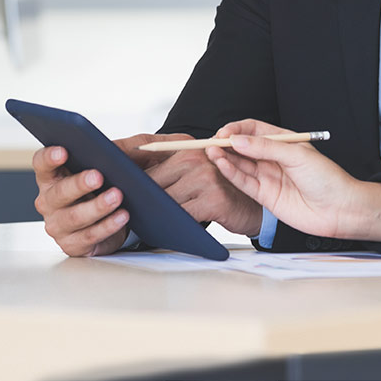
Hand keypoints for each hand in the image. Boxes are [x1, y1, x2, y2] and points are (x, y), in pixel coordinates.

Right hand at [31, 133, 183, 255]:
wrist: (109, 219)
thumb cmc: (102, 187)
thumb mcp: (106, 165)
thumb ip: (110, 153)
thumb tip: (123, 147)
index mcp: (51, 176)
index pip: (42, 163)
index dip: (49, 157)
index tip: (63, 151)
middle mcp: (48, 201)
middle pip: (59, 192)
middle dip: (79, 184)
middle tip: (98, 176)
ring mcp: (58, 225)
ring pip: (75, 217)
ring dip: (97, 206)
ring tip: (117, 196)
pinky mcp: (72, 245)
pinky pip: (89, 236)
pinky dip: (107, 226)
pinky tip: (122, 216)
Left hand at [142, 146, 264, 237]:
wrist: (254, 209)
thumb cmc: (219, 193)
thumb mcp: (196, 176)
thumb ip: (171, 173)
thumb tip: (133, 183)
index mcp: (188, 150)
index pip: (151, 166)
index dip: (137, 184)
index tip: (126, 196)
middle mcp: (197, 159)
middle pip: (155, 183)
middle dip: (145, 201)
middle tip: (135, 214)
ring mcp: (206, 177)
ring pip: (167, 201)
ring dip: (157, 214)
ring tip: (149, 223)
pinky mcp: (214, 199)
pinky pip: (183, 215)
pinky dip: (174, 225)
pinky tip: (170, 230)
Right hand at [205, 119, 380, 242]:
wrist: (340, 209)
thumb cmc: (328, 179)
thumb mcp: (297, 155)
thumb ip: (265, 148)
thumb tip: (238, 141)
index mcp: (283, 142)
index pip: (254, 130)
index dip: (237, 130)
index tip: (224, 132)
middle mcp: (274, 158)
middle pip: (243, 147)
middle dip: (226, 143)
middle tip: (211, 142)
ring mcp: (268, 176)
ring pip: (240, 164)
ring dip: (224, 158)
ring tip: (211, 151)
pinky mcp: (265, 195)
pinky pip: (243, 182)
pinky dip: (231, 173)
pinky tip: (221, 164)